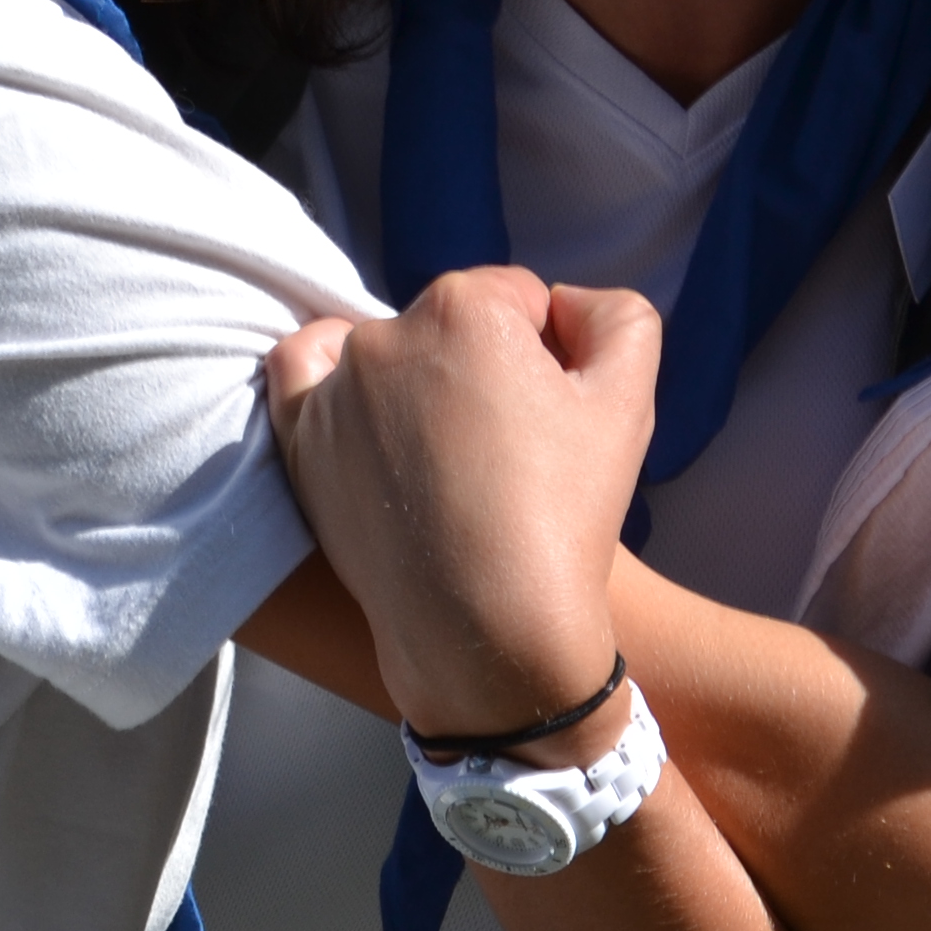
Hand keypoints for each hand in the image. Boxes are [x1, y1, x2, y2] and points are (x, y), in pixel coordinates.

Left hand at [267, 269, 655, 746]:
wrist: (487, 626)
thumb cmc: (563, 514)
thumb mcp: (629, 398)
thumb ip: (618, 318)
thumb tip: (568, 306)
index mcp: (466, 308)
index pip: (521, 303)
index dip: (550, 356)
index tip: (554, 417)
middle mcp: (387, 334)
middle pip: (454, 326)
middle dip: (485, 368)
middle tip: (509, 450)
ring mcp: (335, 389)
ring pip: (391, 353)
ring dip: (419, 381)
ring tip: (449, 457)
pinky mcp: (300, 441)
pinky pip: (301, 373)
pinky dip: (334, 380)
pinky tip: (372, 412)